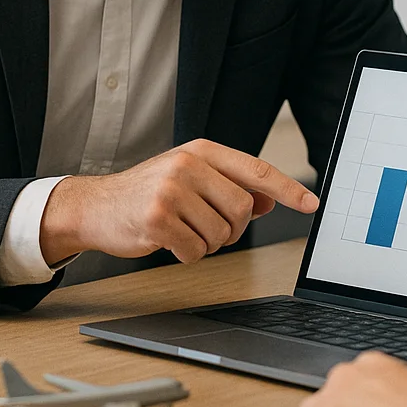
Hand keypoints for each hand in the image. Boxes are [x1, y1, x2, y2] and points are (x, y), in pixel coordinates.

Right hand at [39, 139, 319, 263]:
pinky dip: (187, 254)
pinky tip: (167, 240)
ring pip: (220, 234)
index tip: (311, 204)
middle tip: (204, 226)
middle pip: (241, 210)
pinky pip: (196, 251)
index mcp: (200, 151)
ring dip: (206, 243)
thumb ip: (228, 186)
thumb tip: (268, 200)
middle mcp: (187, 165)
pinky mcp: (157, 218)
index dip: (287, 189)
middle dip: (229, 229)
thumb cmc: (146, 192)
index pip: (255, 170)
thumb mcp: (189, 179)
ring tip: (181, 230)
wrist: (96, 206)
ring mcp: (171, 190)